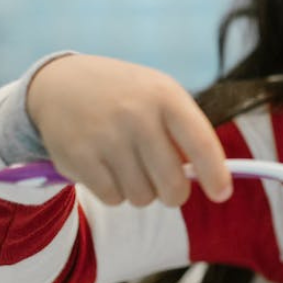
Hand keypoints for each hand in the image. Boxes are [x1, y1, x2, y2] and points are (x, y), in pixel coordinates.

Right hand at [26, 54, 231, 207]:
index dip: (216, 174)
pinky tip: (105, 166)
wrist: (59, 83)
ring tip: (128, 164)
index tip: (222, 194)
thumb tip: (207, 179)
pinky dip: (114, 191)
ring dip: (140, 191)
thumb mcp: (158, 95)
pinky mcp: (79, 158)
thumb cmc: (124, 95)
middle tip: (168, 187)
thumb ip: (184, 132)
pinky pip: (113, 198)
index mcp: (165, 96)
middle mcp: (137, 115)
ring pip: (142, 197)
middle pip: (172, 185)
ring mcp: (106, 137)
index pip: (201, 143)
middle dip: (174, 194)